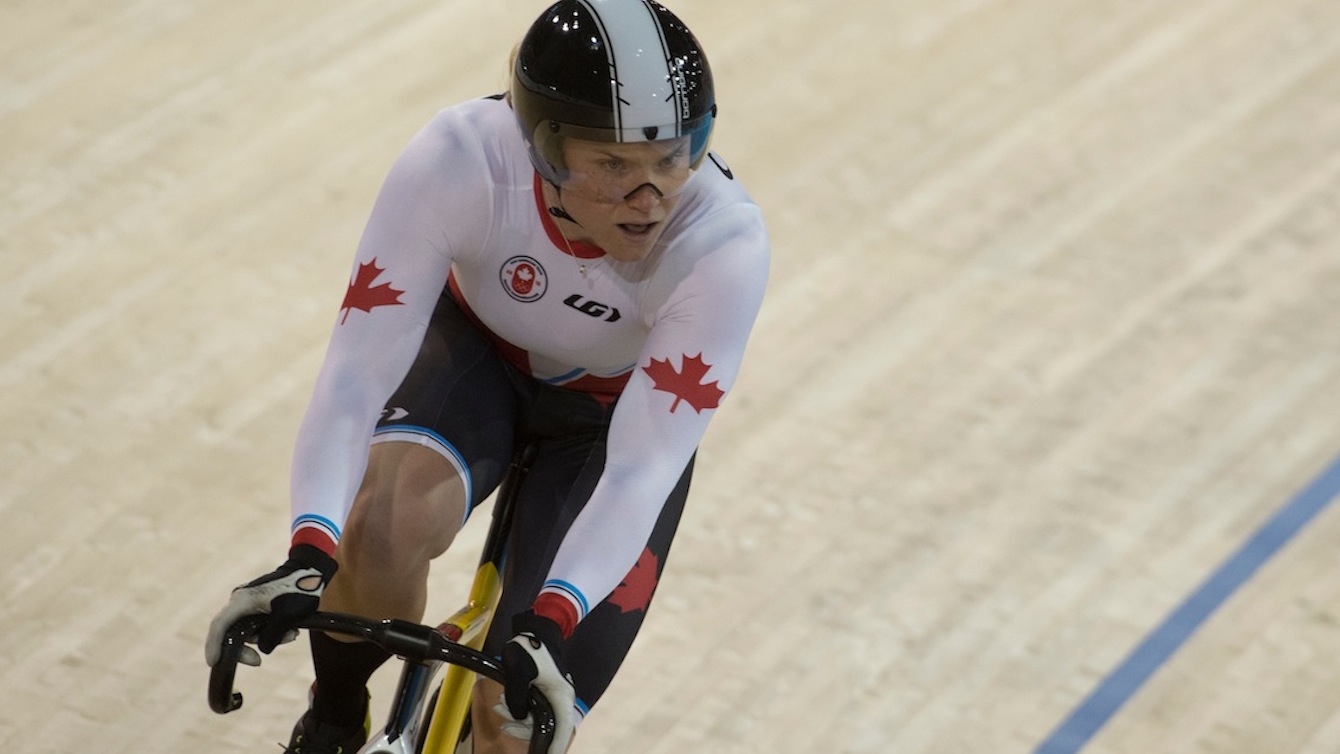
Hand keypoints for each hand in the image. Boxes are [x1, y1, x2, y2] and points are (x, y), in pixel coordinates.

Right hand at [204, 544, 336, 666]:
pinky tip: (291, 631)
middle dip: (249, 647)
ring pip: (249, 631)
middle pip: (233, 632)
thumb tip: (262, 650)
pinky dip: (272, 632)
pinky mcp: (258, 607)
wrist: (312, 571)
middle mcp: (240, 601)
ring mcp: (248, 604)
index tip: (213, 662)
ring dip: (269, 638)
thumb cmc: (300, 590)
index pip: (220, 624)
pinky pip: (259, 626)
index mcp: (242, 600)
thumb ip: (271, 636)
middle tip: (258, 662)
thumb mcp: (287, 617)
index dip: (213, 644)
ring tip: (292, 634)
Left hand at [500, 612, 575, 753]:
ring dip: (517, 718)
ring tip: (499, 707)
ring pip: (537, 718)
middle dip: (523, 729)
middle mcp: (561, 700)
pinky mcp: (546, 693)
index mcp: (561, 698)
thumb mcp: (519, 673)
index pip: (562, 731)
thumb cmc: (531, 649)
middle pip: (546, 727)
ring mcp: (554, 697)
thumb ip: (517, 698)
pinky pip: (534, 708)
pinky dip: (519, 709)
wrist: (538, 629)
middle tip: (503, 725)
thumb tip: (517, 717)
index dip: (555, 748)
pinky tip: (504, 702)